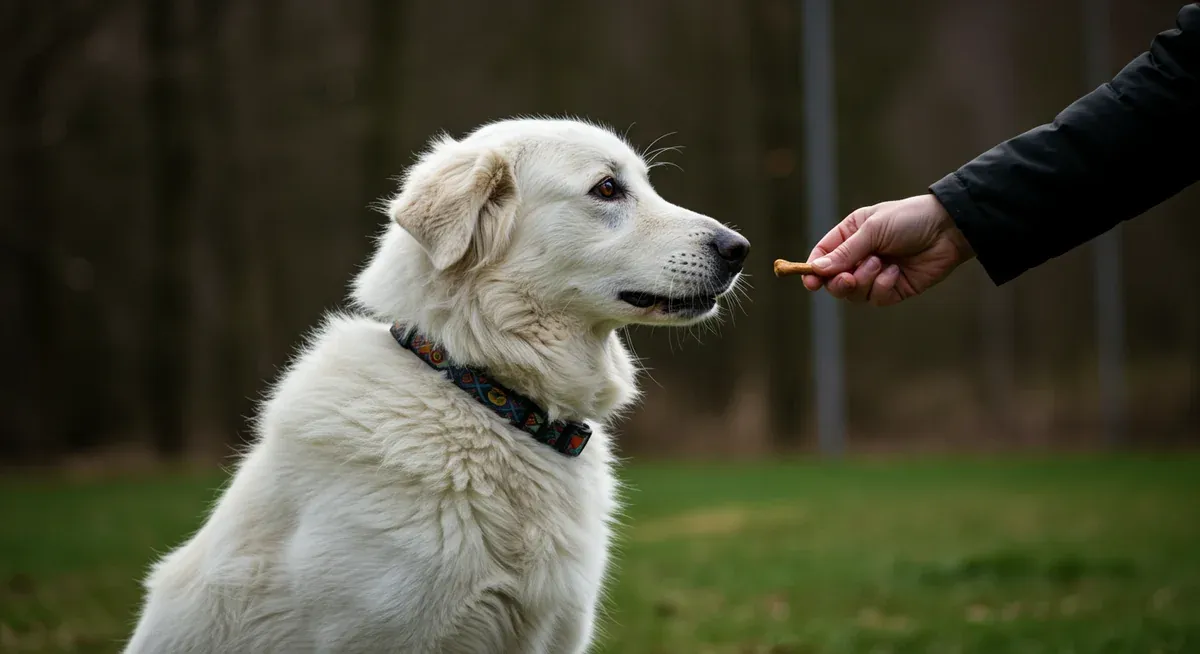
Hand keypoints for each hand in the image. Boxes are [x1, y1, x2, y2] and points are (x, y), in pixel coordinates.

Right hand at [802, 194, 974, 305]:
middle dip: (839, 282)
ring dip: (864, 281)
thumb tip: (816, 269)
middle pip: (834, 281)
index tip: (811, 282)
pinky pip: (876, 298)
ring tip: (880, 265)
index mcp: (850, 236)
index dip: (813, 270)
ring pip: (853, 293)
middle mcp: (859, 256)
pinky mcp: (893, 289)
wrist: (948, 230)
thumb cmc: (909, 219)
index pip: (822, 256)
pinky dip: (883, 287)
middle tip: (848, 278)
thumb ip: (845, 252)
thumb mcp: (873, 230)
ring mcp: (875, 274)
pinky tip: (896, 272)